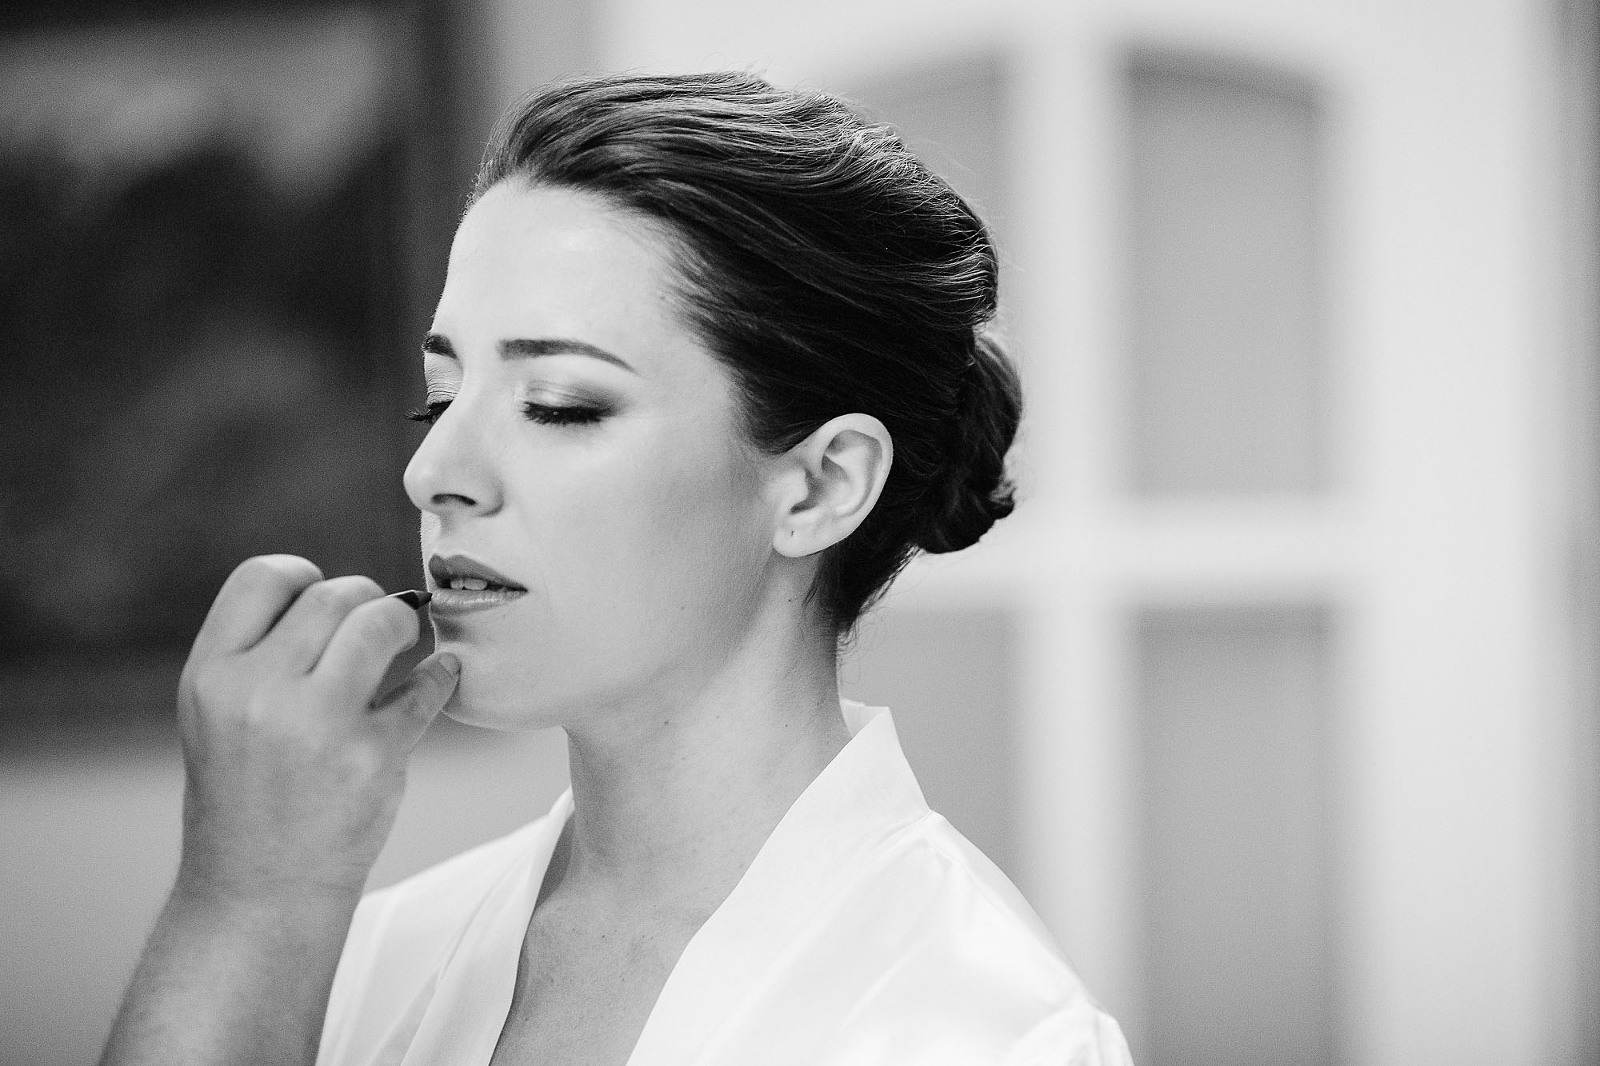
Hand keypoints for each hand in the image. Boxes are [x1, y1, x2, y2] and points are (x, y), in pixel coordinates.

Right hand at [173, 555, 458, 906]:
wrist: (259, 892)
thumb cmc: (247, 794)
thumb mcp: (221, 715)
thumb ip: (262, 653)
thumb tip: (346, 594)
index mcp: (212, 675)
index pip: (263, 576)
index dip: (303, 576)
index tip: (323, 600)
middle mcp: (260, 692)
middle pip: (335, 594)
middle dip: (366, 600)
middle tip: (377, 627)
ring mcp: (319, 724)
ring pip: (382, 621)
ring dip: (403, 623)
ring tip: (404, 641)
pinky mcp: (374, 756)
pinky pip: (427, 685)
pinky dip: (441, 675)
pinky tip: (439, 676)